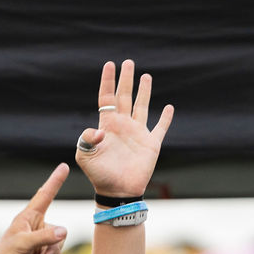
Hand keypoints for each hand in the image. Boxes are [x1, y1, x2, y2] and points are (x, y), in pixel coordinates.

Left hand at [0, 164, 68, 253]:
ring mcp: (39, 245)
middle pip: (59, 234)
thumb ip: (45, 237)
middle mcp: (36, 229)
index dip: (54, 181)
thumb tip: (64, 232)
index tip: (63, 166)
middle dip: (51, 248)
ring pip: (58, 250)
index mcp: (29, 218)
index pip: (45, 196)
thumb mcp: (23, 244)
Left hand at [75, 60, 173, 197]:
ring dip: (144, 91)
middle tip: (128, 62)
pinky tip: (169, 107)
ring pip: (141, 106)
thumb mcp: (84, 156)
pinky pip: (160, 128)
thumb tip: (99, 131)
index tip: (109, 65)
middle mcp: (123, 126)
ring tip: (145, 76)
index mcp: (106, 126)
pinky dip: (165, 118)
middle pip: (124, 97)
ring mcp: (138, 134)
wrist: (117, 191)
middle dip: (126, 80)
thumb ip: (86, 139)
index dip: (108, 82)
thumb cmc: (99, 175)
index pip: (106, 99)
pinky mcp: (151, 144)